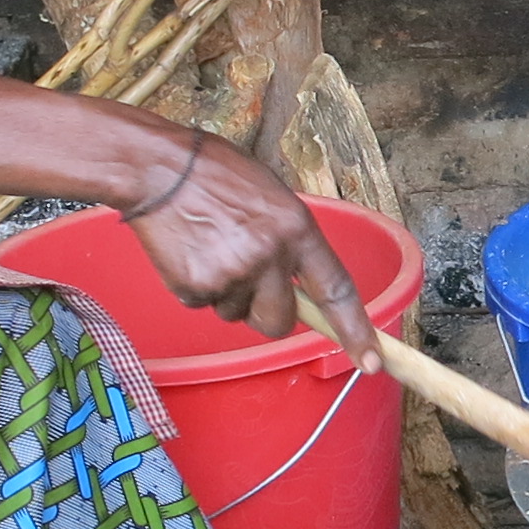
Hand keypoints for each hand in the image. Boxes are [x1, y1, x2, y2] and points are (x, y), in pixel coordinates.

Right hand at [125, 134, 376, 356]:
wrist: (157, 168)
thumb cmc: (216, 174)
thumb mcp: (272, 195)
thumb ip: (291, 241)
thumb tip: (298, 284)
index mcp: (296, 228)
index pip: (336, 289)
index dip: (355, 329)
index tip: (371, 360)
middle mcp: (269, 256)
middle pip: (279, 321)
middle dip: (266, 313)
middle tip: (248, 281)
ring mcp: (231, 274)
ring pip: (236, 314)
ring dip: (227, 293)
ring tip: (211, 247)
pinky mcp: (195, 286)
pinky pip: (203, 305)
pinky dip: (197, 285)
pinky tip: (190, 250)